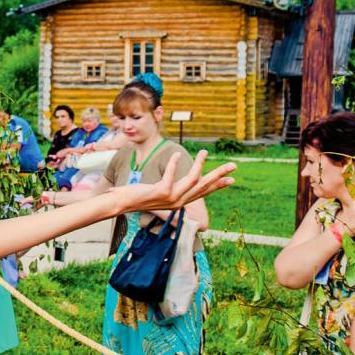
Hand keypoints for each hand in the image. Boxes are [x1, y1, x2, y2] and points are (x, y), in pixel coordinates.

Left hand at [120, 150, 235, 215]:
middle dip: (219, 175)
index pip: (203, 192)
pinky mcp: (161, 193)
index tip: (232, 179)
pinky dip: (174, 164)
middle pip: (204, 186)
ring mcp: (170, 198)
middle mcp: (178, 202)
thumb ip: (173, 188)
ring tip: (205, 152)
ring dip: (199, 164)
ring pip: (193, 180)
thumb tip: (181, 182)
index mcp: (179, 201)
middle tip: (233, 165)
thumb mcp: (161, 193)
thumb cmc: (138, 195)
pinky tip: (175, 154)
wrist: (120, 203)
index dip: (218, 185)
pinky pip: (171, 175)